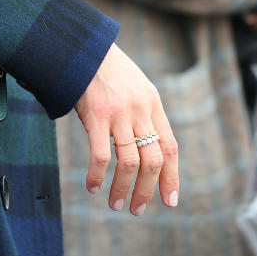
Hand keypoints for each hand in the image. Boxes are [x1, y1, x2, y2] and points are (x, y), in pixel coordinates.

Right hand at [74, 43, 179, 213]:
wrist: (84, 46)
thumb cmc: (107, 70)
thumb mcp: (135, 87)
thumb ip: (143, 113)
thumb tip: (147, 146)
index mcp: (153, 105)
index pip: (169, 147)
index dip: (172, 177)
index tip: (170, 201)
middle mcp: (141, 111)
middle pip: (153, 160)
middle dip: (147, 190)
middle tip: (137, 209)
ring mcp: (120, 113)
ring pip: (129, 163)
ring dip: (123, 189)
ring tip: (116, 204)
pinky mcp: (97, 115)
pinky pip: (102, 155)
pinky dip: (98, 176)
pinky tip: (93, 187)